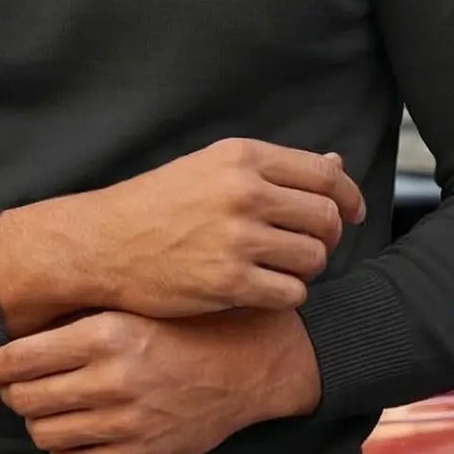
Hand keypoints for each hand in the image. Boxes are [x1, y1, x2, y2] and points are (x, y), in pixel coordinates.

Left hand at [0, 306, 321, 453]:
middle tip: (14, 387)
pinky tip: (72, 434)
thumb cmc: (184, 328)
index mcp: (105, 334)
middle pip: (23, 399)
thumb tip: (13, 329)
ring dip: (37, 422)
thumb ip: (79, 320)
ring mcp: (126, 422)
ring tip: (46, 410)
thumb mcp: (132, 307)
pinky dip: (63, 452)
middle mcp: (112, 379)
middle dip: (11, 393)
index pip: (18, 359)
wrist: (247, 365)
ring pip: (43, 434)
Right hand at [85, 139, 362, 317]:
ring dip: (304, 268)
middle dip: (328, 237)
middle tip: (309, 247)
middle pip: (327, 219)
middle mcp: (245, 193)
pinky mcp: (229, 283)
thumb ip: (273, 169)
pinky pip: (291, 293)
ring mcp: (238, 239)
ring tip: (278, 268)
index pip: (325, 175)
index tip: (352, 212)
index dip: (349, 196)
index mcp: (242, 157)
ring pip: (314, 259)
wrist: (101, 244)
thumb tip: (336, 162)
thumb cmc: (154, 205)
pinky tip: (263, 290)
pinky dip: (285, 295)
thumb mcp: (211, 168)